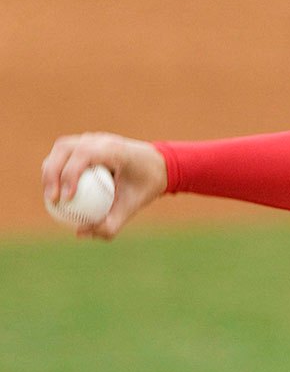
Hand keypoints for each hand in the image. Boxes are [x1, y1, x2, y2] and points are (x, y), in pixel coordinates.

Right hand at [41, 133, 168, 239]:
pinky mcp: (83, 142)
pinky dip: (56, 170)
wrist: (157, 166)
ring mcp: (90, 138)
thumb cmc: (146, 186)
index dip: (70, 174)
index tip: (67, 198)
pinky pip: (63, 155)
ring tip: (50, 197)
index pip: (85, 154)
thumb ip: (112, 223)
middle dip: (53, 173)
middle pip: (65, 148)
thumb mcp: (133, 207)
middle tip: (53, 199)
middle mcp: (99, 139)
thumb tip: (80, 233)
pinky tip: (54, 192)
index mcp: (115, 148)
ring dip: (50, 171)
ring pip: (60, 149)